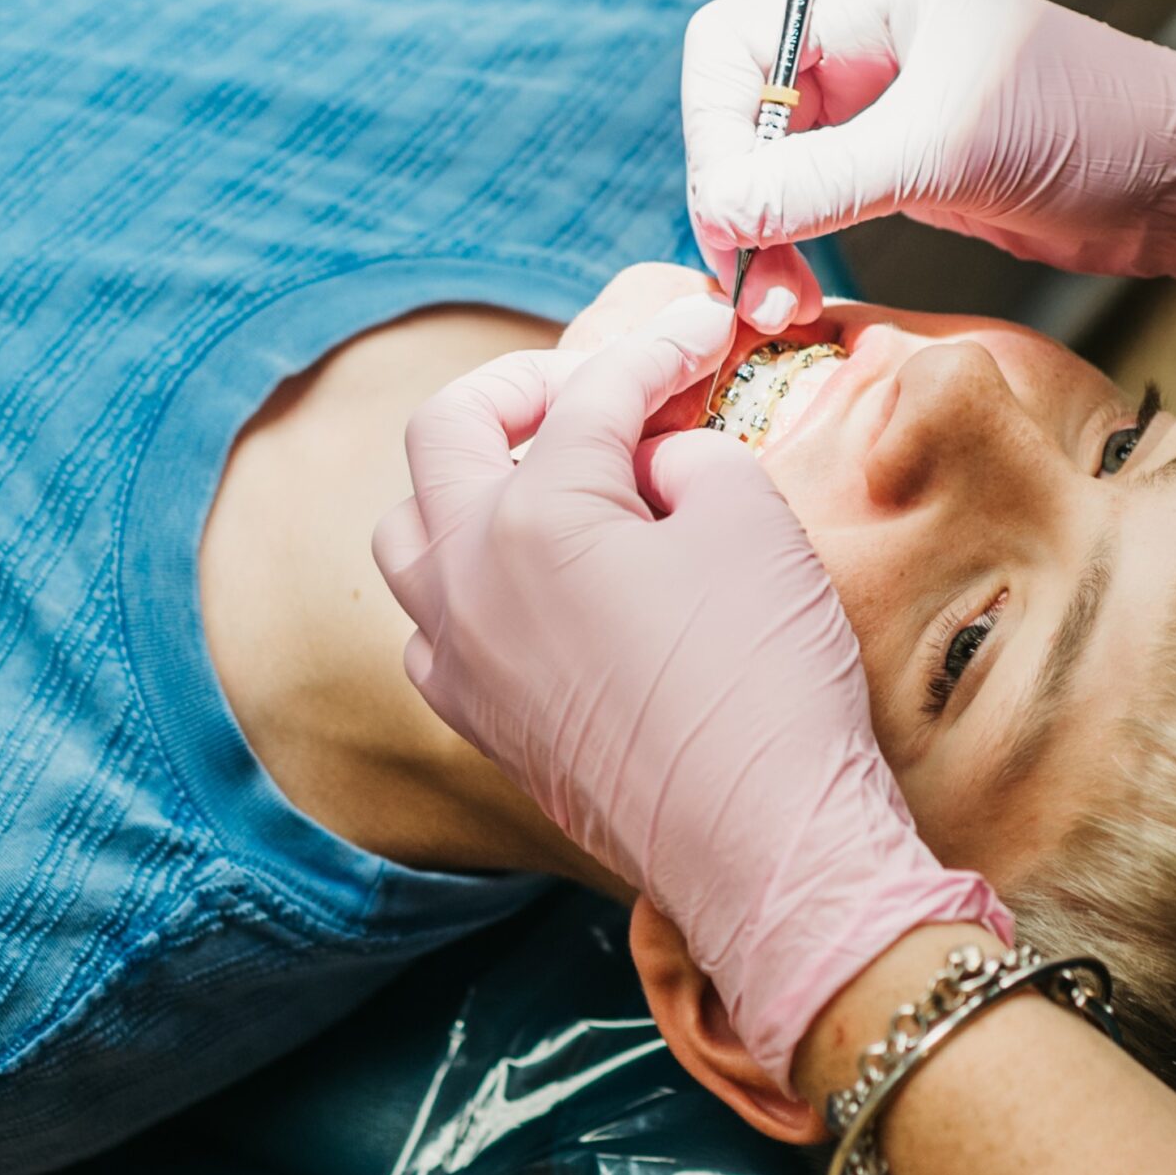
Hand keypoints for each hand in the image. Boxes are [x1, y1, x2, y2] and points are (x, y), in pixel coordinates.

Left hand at [373, 294, 1011, 1082]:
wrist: (763, 846)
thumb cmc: (764, 682)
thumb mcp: (752, 523)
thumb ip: (690, 457)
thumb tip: (653, 465)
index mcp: (532, 515)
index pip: (590, 395)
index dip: (657, 348)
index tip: (701, 328)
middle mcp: (466, 578)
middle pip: (447, 435)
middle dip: (521, 388)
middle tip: (598, 385)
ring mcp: (458, 657)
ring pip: (411, 532)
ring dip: (471, 483)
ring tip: (551, 479)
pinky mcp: (479, 723)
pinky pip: (432, 623)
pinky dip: (468, 580)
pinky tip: (536, 585)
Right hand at [683, 0, 1175, 324]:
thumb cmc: (1092, 127)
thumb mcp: (947, 150)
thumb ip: (824, 180)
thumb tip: (720, 210)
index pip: (731, 47)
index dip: (715, 134)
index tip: (732, 217)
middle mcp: (861, 40)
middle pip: (738, 112)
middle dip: (735, 200)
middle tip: (752, 283)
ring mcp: (875, 105)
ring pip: (768, 167)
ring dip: (760, 237)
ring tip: (778, 304)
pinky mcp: (894, 163)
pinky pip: (808, 202)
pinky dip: (793, 248)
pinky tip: (799, 291)